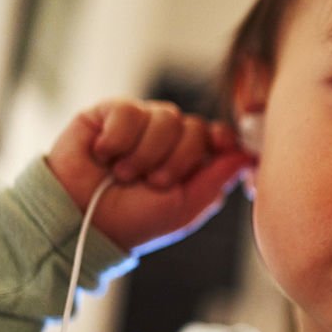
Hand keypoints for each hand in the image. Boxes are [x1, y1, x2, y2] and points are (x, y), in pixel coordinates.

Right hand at [46, 99, 252, 253]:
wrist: (82, 221)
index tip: (219, 146)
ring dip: (146, 153)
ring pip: (165, 116)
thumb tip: (249, 155)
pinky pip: (129, 110)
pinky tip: (104, 155)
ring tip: (125, 175)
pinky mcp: (109, 113)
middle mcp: (168, 139)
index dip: (221, 138)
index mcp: (190, 160)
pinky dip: (118, 138)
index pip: (217, 135)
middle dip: (176, 159)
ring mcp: (140, 124)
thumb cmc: (134, 220)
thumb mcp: (185, 207)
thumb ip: (218, 178)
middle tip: (153, 183)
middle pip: (194, 126)